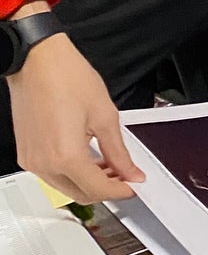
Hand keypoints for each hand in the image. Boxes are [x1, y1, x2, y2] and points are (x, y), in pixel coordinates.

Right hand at [8, 33, 141, 204]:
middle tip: (125, 175)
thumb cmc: (66, 77)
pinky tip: (87, 157)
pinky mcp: (25, 153)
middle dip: (106, 189)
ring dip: (88, 181)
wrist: (37, 60)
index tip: (134, 184)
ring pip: (65, 186)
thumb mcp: (105, 116)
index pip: (99, 189)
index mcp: (66, 156)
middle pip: (81, 194)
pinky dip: (71, 172)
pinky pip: (51, 174)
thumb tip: (130, 171)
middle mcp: (44, 163)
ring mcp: (31, 160)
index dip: (121, 190)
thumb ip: (119, 151)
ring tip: (109, 165)